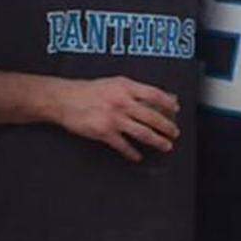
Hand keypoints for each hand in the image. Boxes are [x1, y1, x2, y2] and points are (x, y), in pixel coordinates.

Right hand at [49, 76, 179, 161]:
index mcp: (126, 87)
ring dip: (157, 141)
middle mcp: (122, 102)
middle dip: (167, 127)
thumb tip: (163, 97)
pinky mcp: (104, 132)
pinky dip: (132, 153)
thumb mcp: (115, 84)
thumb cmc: (90, 90)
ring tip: (165, 146)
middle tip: (174, 133)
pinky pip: (123, 145)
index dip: (168, 103)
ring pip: (142, 132)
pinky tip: (138, 157)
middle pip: (152, 116)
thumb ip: (137, 91)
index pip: (154, 94)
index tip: (176, 110)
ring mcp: (114, 118)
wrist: (64, 99)